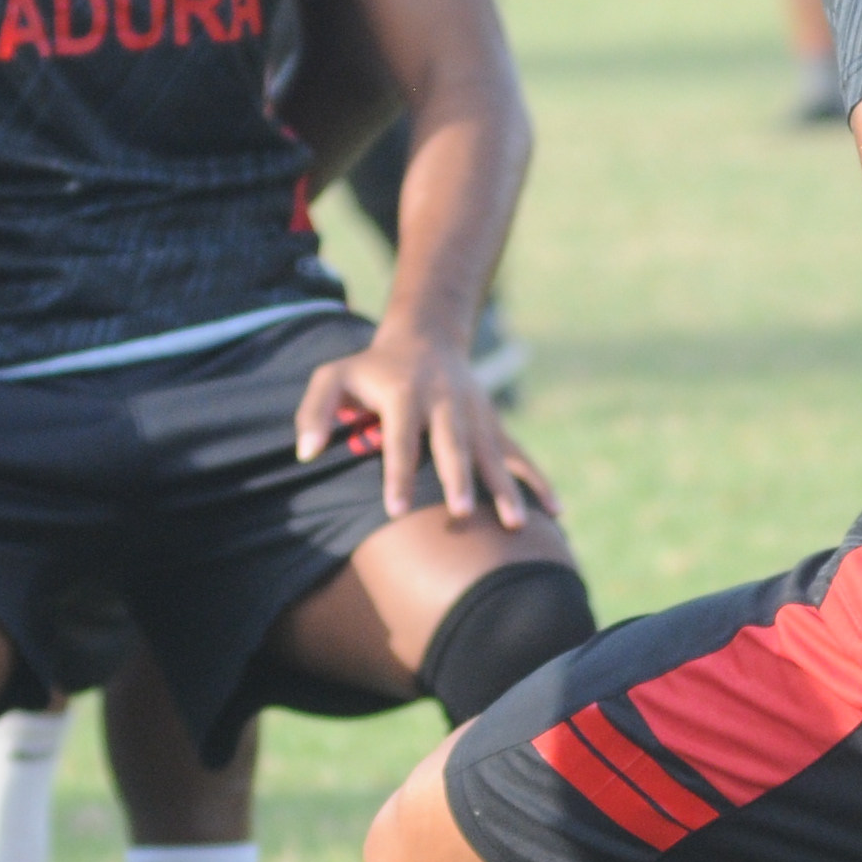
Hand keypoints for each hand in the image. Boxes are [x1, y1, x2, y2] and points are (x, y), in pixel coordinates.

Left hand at [293, 326, 555, 527]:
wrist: (427, 336)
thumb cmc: (371, 369)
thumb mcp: (334, 376)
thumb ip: (315, 411)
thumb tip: (306, 453)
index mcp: (404, 393)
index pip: (400, 438)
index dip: (397, 473)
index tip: (395, 511)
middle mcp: (445, 402)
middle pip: (452, 445)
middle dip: (458, 478)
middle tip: (461, 511)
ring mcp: (474, 414)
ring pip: (492, 453)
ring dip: (505, 488)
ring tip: (515, 525)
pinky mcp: (493, 424)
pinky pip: (518, 455)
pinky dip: (537, 482)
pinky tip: (555, 512)